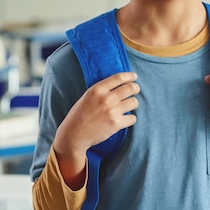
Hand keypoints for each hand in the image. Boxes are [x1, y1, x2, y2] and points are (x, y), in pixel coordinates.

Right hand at [53, 72, 138, 187]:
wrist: (74, 134)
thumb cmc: (79, 115)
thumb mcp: (87, 96)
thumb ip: (102, 90)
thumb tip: (119, 85)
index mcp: (97, 89)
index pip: (119, 77)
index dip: (129, 76)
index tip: (134, 77)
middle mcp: (106, 98)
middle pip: (131, 88)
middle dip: (135, 89)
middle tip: (134, 91)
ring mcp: (112, 111)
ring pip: (134, 102)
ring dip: (133, 104)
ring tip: (128, 106)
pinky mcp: (116, 124)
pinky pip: (132, 118)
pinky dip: (130, 119)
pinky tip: (124, 119)